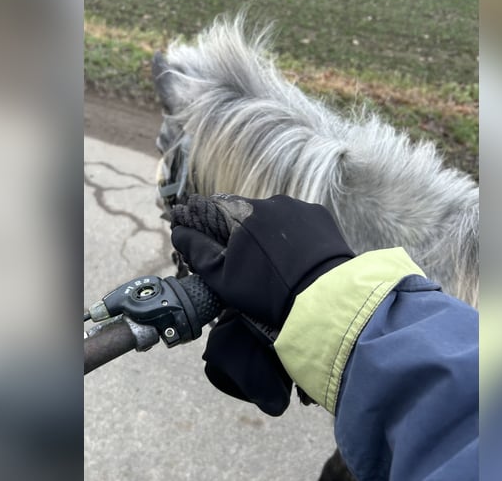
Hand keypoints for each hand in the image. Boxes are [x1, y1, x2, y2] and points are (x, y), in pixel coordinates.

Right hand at [171, 194, 353, 414]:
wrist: (322, 299)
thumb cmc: (267, 292)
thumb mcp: (222, 278)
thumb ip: (197, 251)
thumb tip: (178, 231)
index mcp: (243, 212)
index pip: (217, 207)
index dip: (212, 225)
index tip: (215, 242)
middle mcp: (271, 202)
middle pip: (248, 213)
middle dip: (245, 232)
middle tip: (250, 262)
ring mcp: (299, 207)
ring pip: (276, 217)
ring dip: (272, 234)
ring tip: (277, 264)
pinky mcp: (321, 216)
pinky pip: (301, 222)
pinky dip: (296, 236)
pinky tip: (298, 258)